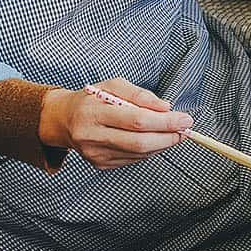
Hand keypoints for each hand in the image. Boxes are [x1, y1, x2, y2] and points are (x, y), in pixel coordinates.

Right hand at [38, 78, 193, 169]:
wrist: (64, 120)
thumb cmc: (92, 99)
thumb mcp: (113, 85)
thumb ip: (140, 94)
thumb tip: (166, 108)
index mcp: (93, 112)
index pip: (137, 120)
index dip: (165, 122)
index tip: (185, 119)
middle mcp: (92, 136)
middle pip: (140, 142)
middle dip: (169, 136)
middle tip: (185, 129)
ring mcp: (95, 154)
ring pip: (140, 153)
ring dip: (162, 143)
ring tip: (171, 132)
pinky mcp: (100, 164)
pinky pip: (134, 159)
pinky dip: (149, 149)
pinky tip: (151, 139)